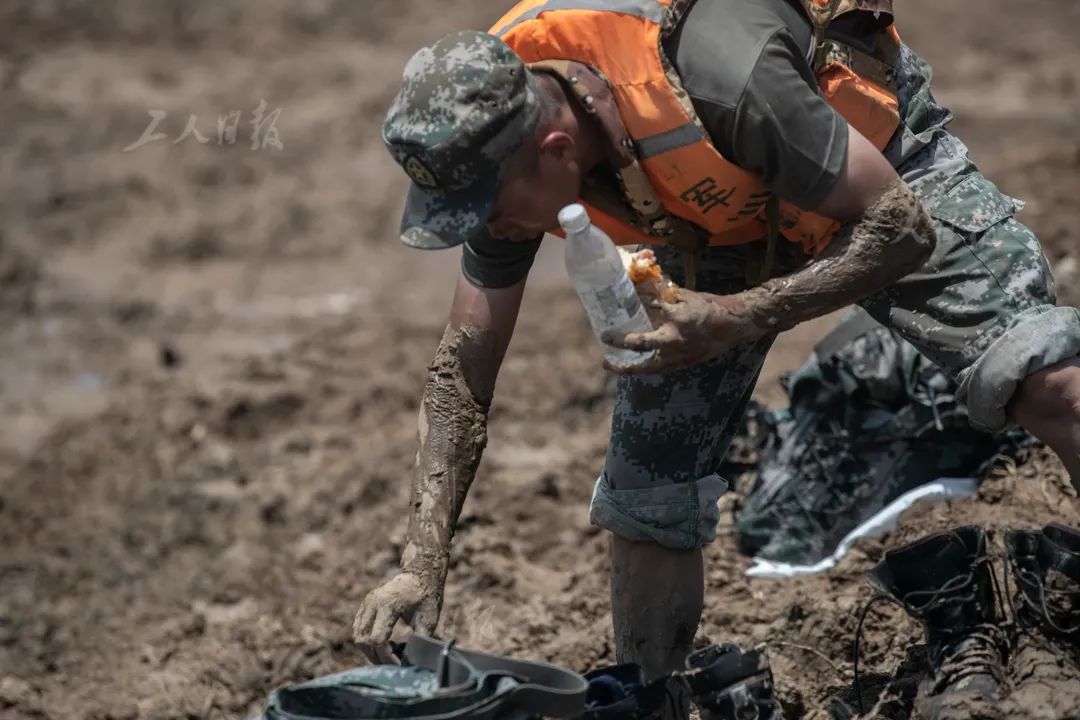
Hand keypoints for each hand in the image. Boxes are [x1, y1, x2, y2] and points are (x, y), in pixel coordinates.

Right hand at [353, 571, 441, 663]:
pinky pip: (358, 628)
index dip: (386, 657)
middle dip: (375, 657)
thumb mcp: (428, 618)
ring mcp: (367, 602)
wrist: (420, 573)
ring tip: (385, 658)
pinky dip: (366, 640)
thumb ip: (419, 638)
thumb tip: (412, 660)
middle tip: (390, 665)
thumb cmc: (426, 595)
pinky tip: (381, 647)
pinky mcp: (365, 605)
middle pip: (363, 639)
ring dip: (368, 650)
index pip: (378, 639)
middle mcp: (373, 602)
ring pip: (358, 635)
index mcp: (388, 604)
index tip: (398, 665)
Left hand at [602, 288, 764, 373]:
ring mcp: (679, 354)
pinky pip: (659, 369)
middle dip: (620, 342)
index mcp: (676, 317)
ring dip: (628, 366)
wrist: (733, 326)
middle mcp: (676, 338)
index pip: (647, 312)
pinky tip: (634, 367)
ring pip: (648, 365)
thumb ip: (664, 298)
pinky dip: (644, 367)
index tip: (619, 304)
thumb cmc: (709, 307)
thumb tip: (643, 293)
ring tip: (611, 365)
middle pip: (640, 343)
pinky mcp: (683, 364)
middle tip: (604, 337)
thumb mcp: (686, 297)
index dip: (632, 306)